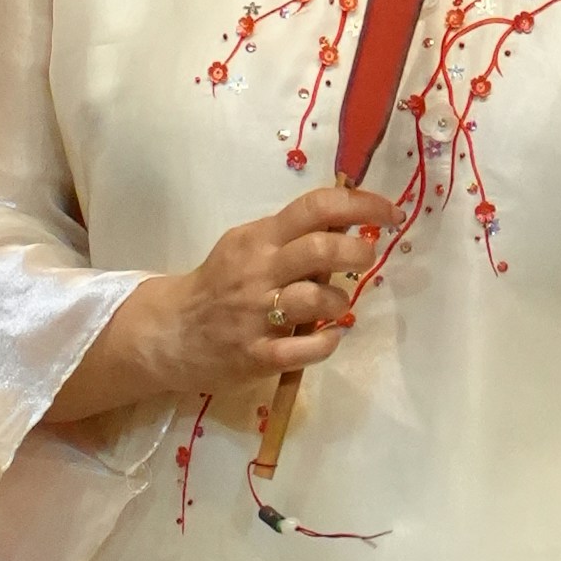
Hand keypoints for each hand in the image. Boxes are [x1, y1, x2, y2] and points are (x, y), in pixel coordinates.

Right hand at [74, 187, 385, 436]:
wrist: (169, 333)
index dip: (362, 205)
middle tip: (366, 258)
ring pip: (317, 298)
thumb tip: (348, 222)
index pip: (316, 207)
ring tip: (335, 305)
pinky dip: (327, 343)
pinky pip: (305, 349)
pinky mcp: (255, 355)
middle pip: (320, 249)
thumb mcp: (248, 248)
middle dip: (358, 251)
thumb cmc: (219, 286)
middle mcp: (258, 272)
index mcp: (258, 238)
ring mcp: (255, 315)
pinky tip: (327, 338)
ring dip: (339, 300)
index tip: (390, 213)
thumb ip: (290, 237)